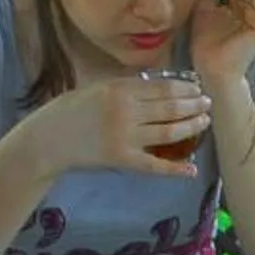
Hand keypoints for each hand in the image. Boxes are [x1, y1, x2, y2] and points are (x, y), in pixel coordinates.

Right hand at [22, 75, 211, 177]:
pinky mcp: (122, 159)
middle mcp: (126, 111)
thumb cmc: (70, 110)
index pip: (163, 87)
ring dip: (191, 127)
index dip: (185, 88)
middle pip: (170, 107)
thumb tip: (157, 84)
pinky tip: (191, 169)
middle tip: (207, 104)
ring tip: (204, 122)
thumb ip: (125, 87)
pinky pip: (155, 165)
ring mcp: (126, 136)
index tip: (197, 88)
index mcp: (120, 89)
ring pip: (169, 132)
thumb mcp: (96, 87)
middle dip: (194, 105)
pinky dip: (175, 169)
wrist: (47, 139)